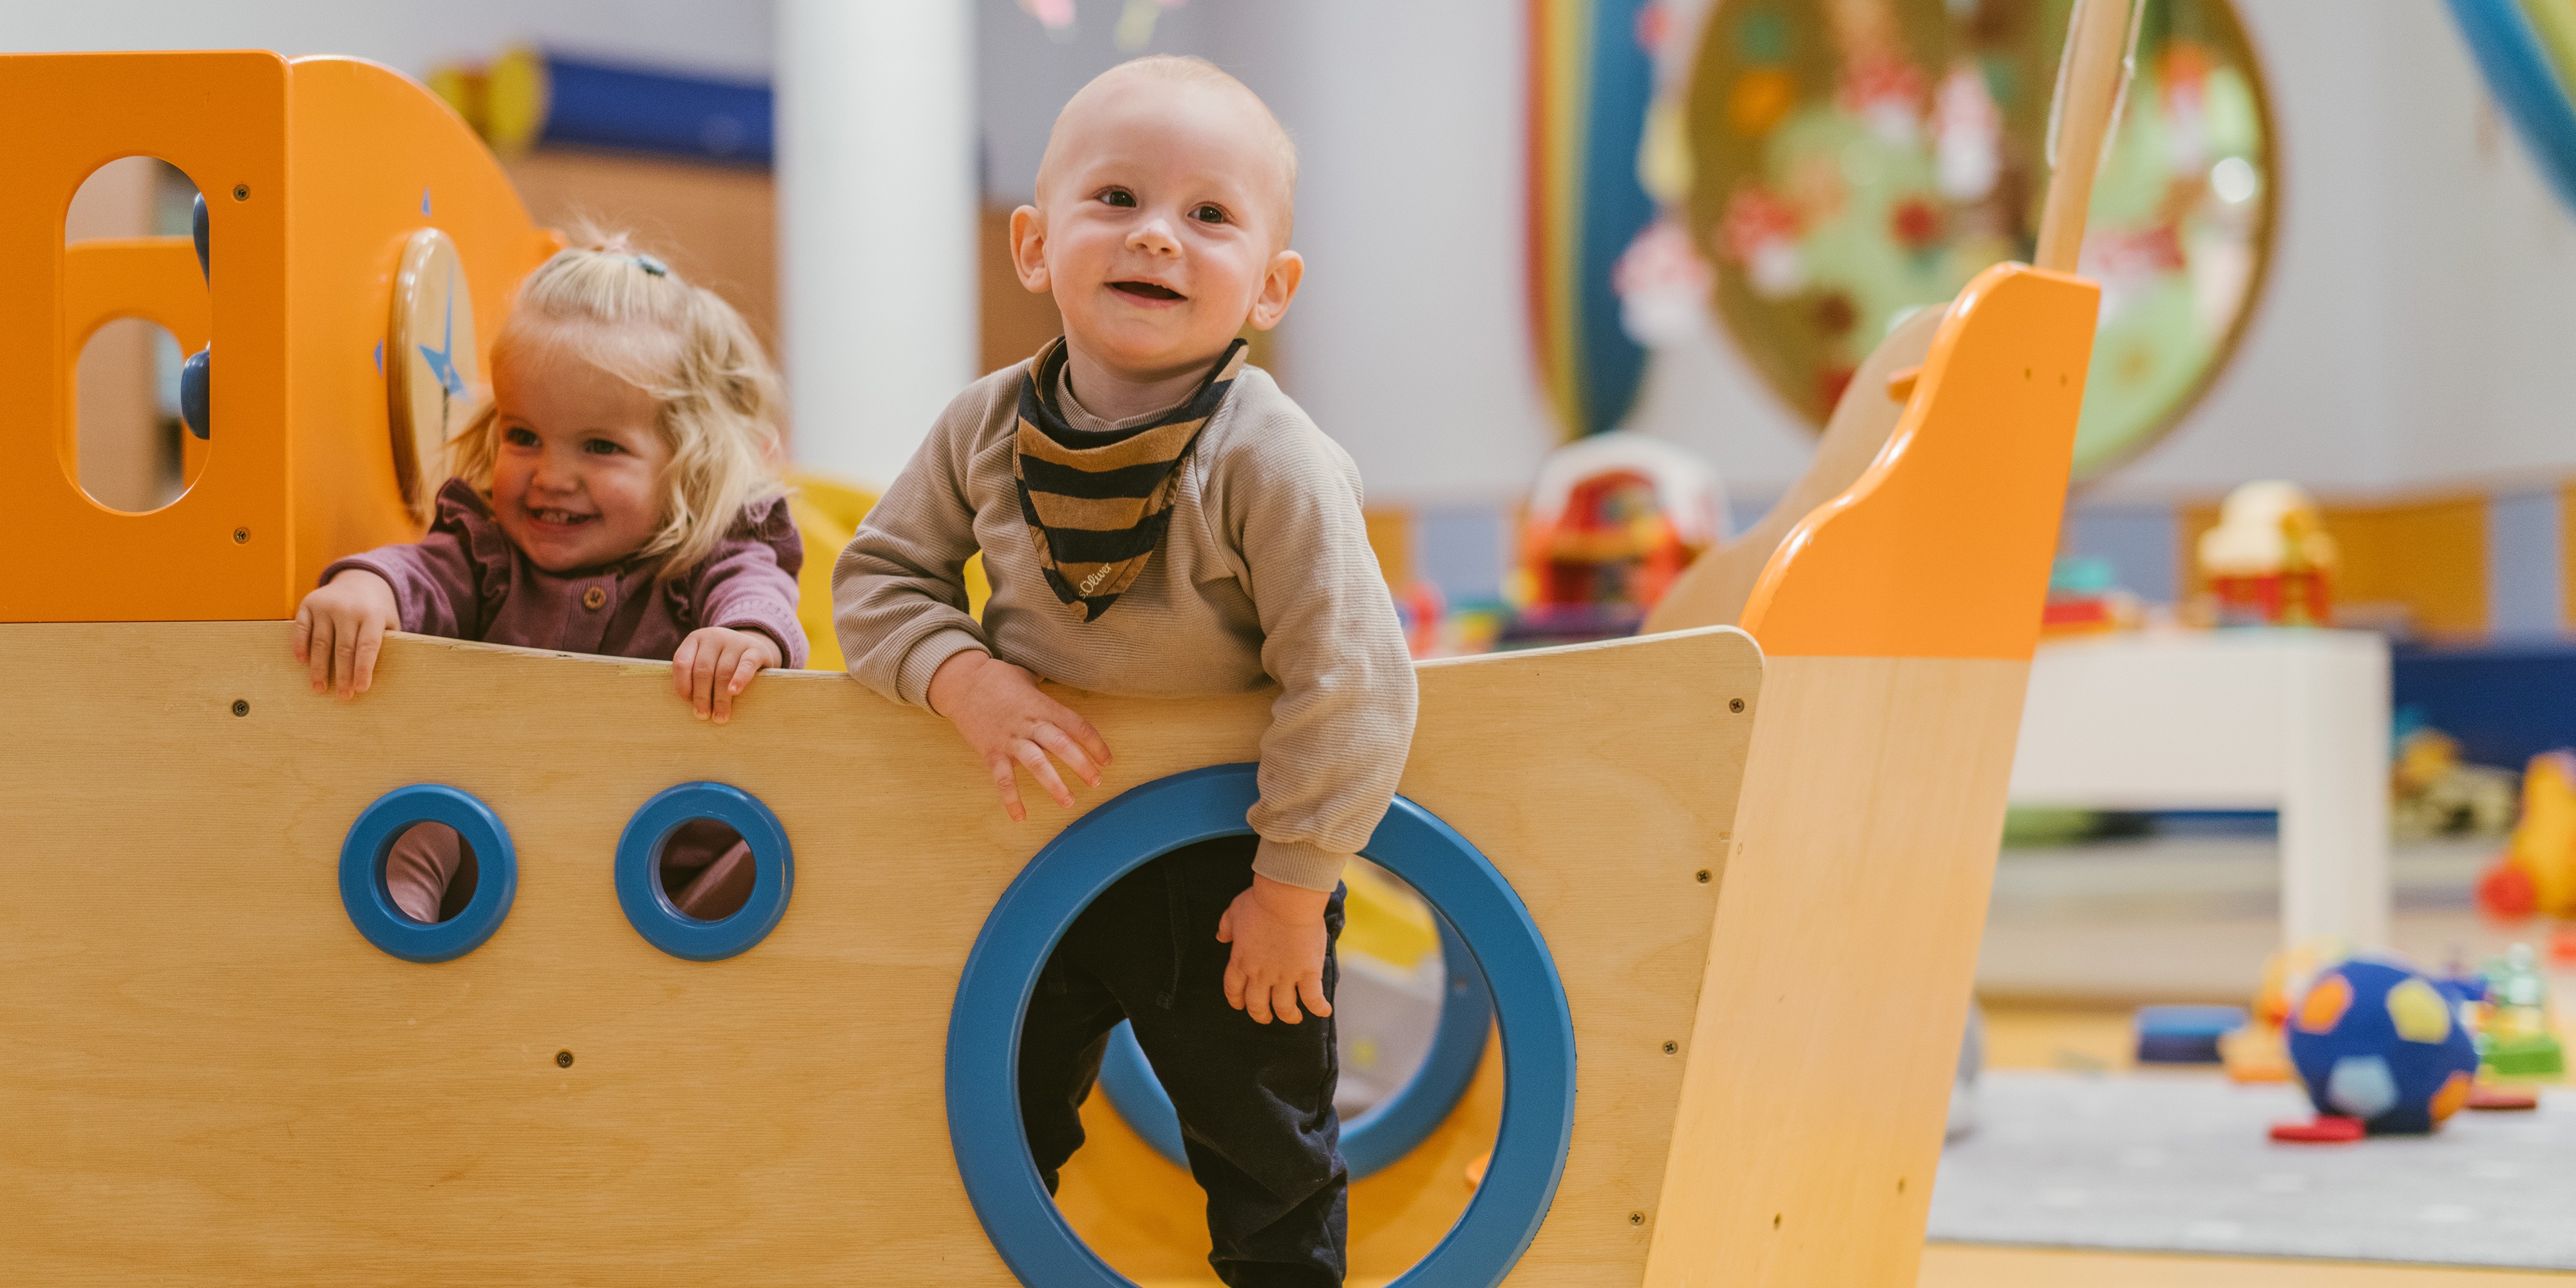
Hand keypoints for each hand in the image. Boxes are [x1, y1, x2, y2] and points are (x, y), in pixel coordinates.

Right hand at [292, 569, 400, 698]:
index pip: (367, 646)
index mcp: (372, 614)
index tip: (361, 689)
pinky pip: (301, 628)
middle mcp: (348, 609)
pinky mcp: (308, 604)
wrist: (360, 579)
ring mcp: (326, 605)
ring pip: (321, 642)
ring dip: (319, 668)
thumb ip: (388, 642)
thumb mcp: (389, 622)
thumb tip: (385, 676)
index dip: (364, 669)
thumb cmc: (376, 611)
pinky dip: (300, 645)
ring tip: (319, 688)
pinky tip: (302, 662)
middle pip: (344, 648)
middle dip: (342, 675)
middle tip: (343, 696)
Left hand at [672, 627, 783, 723]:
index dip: (683, 684)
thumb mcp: (705, 663)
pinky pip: (746, 665)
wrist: (753, 650)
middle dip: (701, 696)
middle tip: (703, 715)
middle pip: (703, 670)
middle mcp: (714, 637)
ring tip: (720, 717)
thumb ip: (694, 678)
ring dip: (720, 697)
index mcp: (695, 640)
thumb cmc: (722, 665)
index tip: (688, 702)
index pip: (682, 662)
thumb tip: (692, 706)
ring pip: (723, 672)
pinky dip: (740, 679)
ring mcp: (735, 642)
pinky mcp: (755, 649)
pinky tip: (734, 692)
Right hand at [927, 650, 1110, 821]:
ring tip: (1068, 801)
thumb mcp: (1028, 680)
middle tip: (1096, 782)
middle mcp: (1029, 722)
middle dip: (1080, 764)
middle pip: (1060, 743)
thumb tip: (1066, 707)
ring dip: (1053, 783)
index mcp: (1042, 705)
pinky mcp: (991, 751)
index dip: (1094, 743)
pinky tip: (1020, 817)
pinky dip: (1010, 798)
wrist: (961, 682)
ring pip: (1036, 762)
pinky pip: (1002, 778)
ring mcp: (1010, 738)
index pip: (1076, 725)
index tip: (1107, 760)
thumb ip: (1048, 698)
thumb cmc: (998, 678)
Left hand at [1216, 875, 1332, 1024]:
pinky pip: (1313, 998)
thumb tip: (1221, 937)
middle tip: (1266, 1017)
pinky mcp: (1308, 973)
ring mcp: (1285, 976)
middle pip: (1257, 1005)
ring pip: (1284, 1007)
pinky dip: (1319, 1008)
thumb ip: (1226, 927)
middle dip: (1260, 1015)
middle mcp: (1261, 974)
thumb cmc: (1260, 902)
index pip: (1233, 989)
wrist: (1287, 899)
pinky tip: (1324, 1011)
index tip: (1240, 1005)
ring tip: (1294, 1017)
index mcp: (1241, 961)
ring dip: (1288, 1016)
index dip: (1236, 1000)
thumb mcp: (1234, 911)